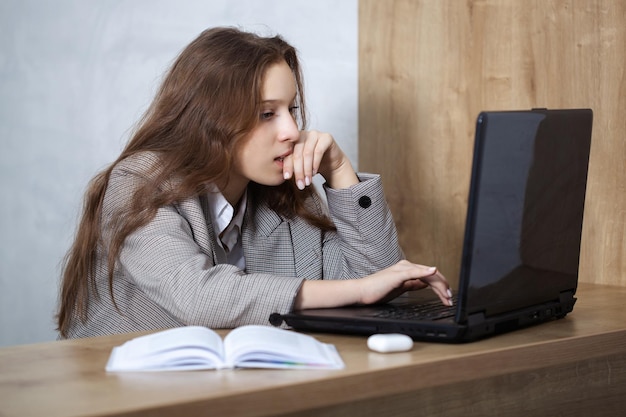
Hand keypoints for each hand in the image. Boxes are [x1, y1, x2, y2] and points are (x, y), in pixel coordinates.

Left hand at [283, 130, 358, 189]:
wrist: (332, 163)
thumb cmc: (314, 164)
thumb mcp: (300, 166)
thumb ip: (292, 166)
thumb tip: (285, 176)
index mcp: (293, 140)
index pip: (288, 153)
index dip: (287, 166)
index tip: (287, 178)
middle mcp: (303, 134)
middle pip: (297, 153)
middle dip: (298, 171)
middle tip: (300, 184)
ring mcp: (314, 134)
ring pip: (307, 153)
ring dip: (307, 170)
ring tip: (308, 181)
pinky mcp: (326, 137)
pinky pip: (318, 151)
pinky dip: (315, 164)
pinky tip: (315, 172)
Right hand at [295, 260, 451, 309]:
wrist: (362, 292)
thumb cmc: (377, 291)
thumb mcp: (400, 288)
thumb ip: (413, 284)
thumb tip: (425, 284)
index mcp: (407, 270)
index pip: (429, 276)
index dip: (441, 286)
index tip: (447, 298)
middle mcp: (406, 266)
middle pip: (432, 275)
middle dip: (443, 287)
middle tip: (450, 299)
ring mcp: (402, 269)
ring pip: (427, 274)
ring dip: (439, 285)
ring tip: (446, 295)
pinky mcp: (398, 273)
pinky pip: (415, 272)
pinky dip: (425, 271)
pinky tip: (433, 272)